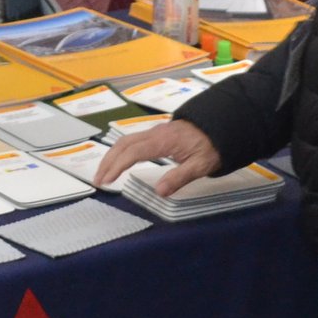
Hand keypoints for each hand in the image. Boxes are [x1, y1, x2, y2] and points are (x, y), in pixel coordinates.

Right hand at [93, 118, 218, 193]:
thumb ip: (179, 177)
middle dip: (107, 161)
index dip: (117, 166)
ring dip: (111, 156)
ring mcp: (153, 133)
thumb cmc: (210, 146)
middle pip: (122, 144)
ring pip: (124, 141)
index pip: (133, 152)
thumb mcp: (201, 164)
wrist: (219, 125)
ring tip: (103, 173)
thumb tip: (159, 192)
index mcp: (162, 141)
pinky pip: (131, 141)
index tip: (107, 180)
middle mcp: (154, 134)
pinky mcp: (155, 135)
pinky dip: (119, 152)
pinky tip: (118, 162)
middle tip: (98, 180)